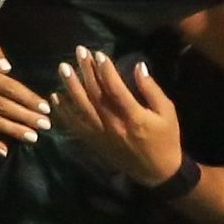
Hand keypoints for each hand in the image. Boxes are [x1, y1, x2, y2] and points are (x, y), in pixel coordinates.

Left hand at [51, 46, 182, 186]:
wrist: (157, 172)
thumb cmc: (165, 138)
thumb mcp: (167, 112)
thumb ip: (151, 89)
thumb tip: (138, 66)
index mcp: (134, 117)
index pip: (116, 90)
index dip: (106, 71)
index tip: (98, 54)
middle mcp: (114, 126)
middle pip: (95, 95)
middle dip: (86, 72)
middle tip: (78, 52)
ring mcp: (101, 135)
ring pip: (81, 109)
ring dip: (71, 88)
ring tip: (63, 69)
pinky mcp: (94, 143)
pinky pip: (75, 126)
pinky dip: (64, 112)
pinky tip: (56, 97)